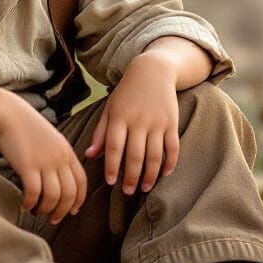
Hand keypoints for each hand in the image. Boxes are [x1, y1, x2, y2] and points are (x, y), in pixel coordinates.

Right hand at [0, 92, 87, 224]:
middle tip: (53, 219)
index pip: (81, 182)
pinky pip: (34, 193)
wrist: (7, 113)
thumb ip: (59, 156)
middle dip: (62, 211)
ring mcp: (44, 162)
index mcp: (67, 151)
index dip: (78, 200)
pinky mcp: (27, 165)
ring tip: (36, 211)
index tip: (72, 211)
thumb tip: (61, 178)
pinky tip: (25, 204)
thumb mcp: (50, 138)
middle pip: (69, 193)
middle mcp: (59, 158)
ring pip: (53, 196)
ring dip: (45, 209)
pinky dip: (31, 203)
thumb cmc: (25, 126)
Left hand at [83, 53, 180, 194]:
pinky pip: (173, 147)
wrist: (152, 71)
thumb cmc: (126, 94)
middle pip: (135, 155)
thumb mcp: (110, 109)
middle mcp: (138, 120)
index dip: (112, 167)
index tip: (110, 182)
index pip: (114, 147)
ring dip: (150, 175)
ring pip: (155, 155)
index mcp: (119, 117)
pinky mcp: (172, 122)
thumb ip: (101, 133)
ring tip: (145, 188)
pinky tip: (164, 174)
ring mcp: (157, 122)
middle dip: (131, 177)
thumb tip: (89, 156)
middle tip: (128, 191)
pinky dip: (170, 163)